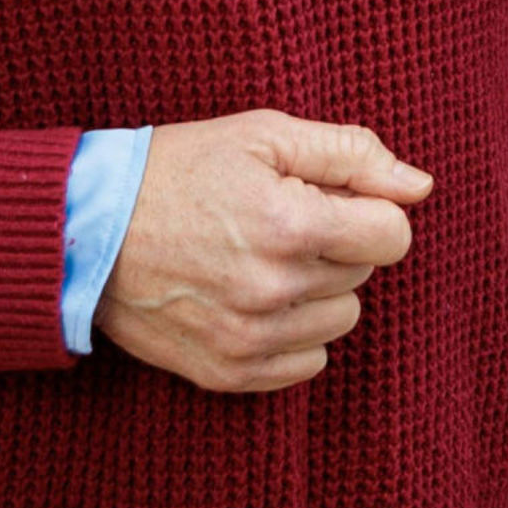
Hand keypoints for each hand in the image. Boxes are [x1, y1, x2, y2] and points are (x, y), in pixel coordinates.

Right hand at [98, 111, 430, 394]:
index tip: (333, 199)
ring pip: (339, 321)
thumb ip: (353, 155)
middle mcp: (272, 291)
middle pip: (363, 275)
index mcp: (289, 226)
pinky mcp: (223, 372)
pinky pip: (305, 366)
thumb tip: (420, 186)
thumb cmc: (182, 169)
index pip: (392, 237)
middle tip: (282, 219)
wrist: (87, 230)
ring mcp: (247, 339)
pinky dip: (295, 336)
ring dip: (318, 290)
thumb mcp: (267, 135)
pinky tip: (257, 298)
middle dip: (338, 244)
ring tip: (265, 257)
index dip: (371, 211)